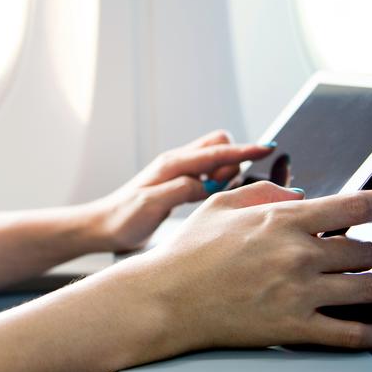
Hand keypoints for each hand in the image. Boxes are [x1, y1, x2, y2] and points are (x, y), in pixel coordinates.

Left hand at [94, 130, 274, 251]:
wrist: (102, 225)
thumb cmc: (122, 217)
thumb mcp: (151, 205)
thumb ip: (181, 190)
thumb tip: (208, 184)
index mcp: (172, 164)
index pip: (216, 151)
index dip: (244, 150)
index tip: (269, 148)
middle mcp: (177, 164)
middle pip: (218, 146)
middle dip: (235, 159)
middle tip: (231, 187)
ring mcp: (178, 173)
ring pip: (214, 161)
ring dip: (227, 172)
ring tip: (223, 197)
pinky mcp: (178, 186)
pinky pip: (207, 176)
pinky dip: (219, 183)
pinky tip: (216, 200)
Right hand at [140, 182, 371, 356]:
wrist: (168, 296)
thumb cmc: (189, 250)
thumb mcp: (221, 204)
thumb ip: (265, 192)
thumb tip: (300, 196)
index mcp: (282, 221)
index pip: (354, 206)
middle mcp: (298, 254)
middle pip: (365, 251)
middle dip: (366, 252)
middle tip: (355, 256)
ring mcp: (300, 293)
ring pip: (368, 289)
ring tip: (363, 286)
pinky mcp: (295, 327)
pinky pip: (353, 334)